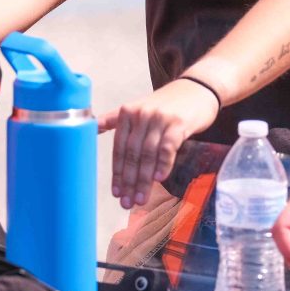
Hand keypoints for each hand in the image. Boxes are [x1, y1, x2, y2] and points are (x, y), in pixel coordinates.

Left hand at [98, 78, 219, 208]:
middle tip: (127, 203)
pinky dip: (163, 163)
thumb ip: (116, 119)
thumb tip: (92, 126)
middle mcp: (141, 114)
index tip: (116, 193)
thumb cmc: (166, 103)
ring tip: (141, 198)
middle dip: (129, 181)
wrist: (197, 88)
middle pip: (132, 153)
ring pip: (148, 153)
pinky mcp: (178, 122)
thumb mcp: (139, 107)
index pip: (119, 148)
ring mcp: (160, 117)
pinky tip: (160, 179)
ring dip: (144, 179)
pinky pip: (168, 147)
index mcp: (127, 112)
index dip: (117, 172)